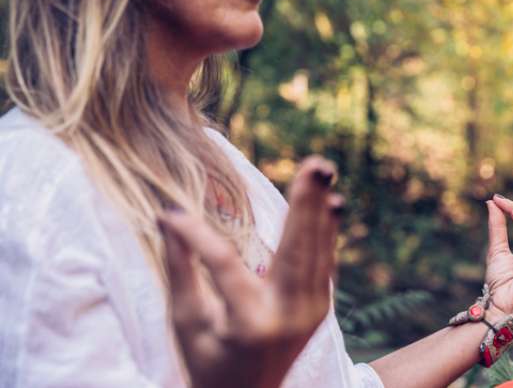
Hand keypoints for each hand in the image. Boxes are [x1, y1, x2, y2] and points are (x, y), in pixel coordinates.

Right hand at [159, 156, 342, 387]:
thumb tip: (167, 218)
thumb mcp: (187, 323)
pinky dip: (327, 231)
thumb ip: (179, 271)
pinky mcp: (319, 308)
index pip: (223, 265)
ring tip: (324, 170)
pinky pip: (324, 262)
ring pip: (317, 252)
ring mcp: (310, 313)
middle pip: (296, 251)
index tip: (170, 213)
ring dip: (321, 209)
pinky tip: (331, 203)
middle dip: (306, 204)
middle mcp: (287, 316)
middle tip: (315, 164)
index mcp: (249, 325)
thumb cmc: (209, 363)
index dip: (195, 235)